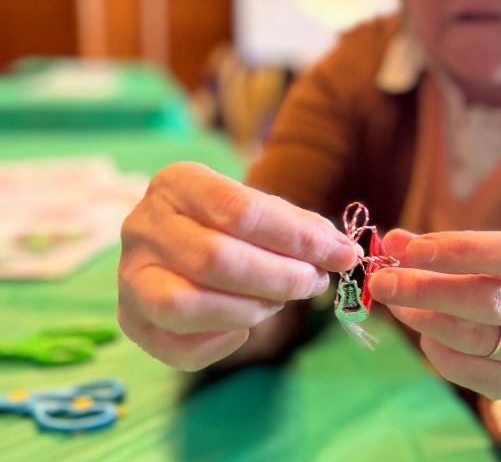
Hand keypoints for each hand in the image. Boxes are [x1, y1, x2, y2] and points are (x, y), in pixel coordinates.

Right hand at [117, 162, 355, 370]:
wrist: (183, 241)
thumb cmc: (233, 224)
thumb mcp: (266, 211)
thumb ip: (305, 229)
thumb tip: (344, 253)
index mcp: (178, 183)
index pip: (240, 209)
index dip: (297, 237)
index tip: (341, 254)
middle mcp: (143, 225)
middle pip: (214, 258)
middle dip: (278, 277)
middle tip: (313, 283)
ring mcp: (129, 275)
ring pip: (185, 304)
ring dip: (249, 309)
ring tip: (278, 302)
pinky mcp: (130, 319)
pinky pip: (175, 344)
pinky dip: (220, 342)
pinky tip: (245, 327)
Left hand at [368, 230, 500, 404]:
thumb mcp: (485, 256)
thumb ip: (439, 247)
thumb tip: (392, 241)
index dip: (463, 251)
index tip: (414, 249)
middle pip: (491, 302)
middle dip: (429, 290)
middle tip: (383, 282)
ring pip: (475, 338)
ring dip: (423, 319)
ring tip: (394, 302)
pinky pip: (465, 368)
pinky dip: (434, 346)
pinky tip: (422, 328)